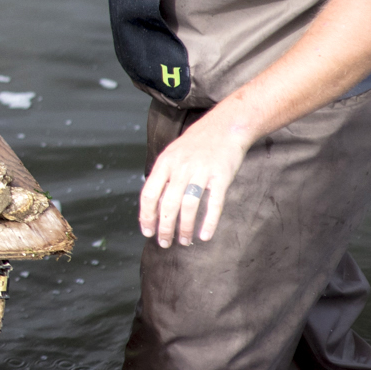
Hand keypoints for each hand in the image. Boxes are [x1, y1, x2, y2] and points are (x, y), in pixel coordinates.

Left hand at [138, 116, 249, 246]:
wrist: (224, 127)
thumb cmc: (196, 145)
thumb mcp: (172, 155)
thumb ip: (163, 176)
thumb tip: (152, 204)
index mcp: (164, 163)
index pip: (148, 194)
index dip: (146, 216)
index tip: (147, 231)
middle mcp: (180, 168)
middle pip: (167, 204)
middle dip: (164, 227)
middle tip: (164, 243)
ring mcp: (201, 172)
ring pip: (189, 206)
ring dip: (185, 228)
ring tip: (184, 241)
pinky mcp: (221, 176)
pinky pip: (214, 203)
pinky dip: (209, 222)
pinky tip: (204, 236)